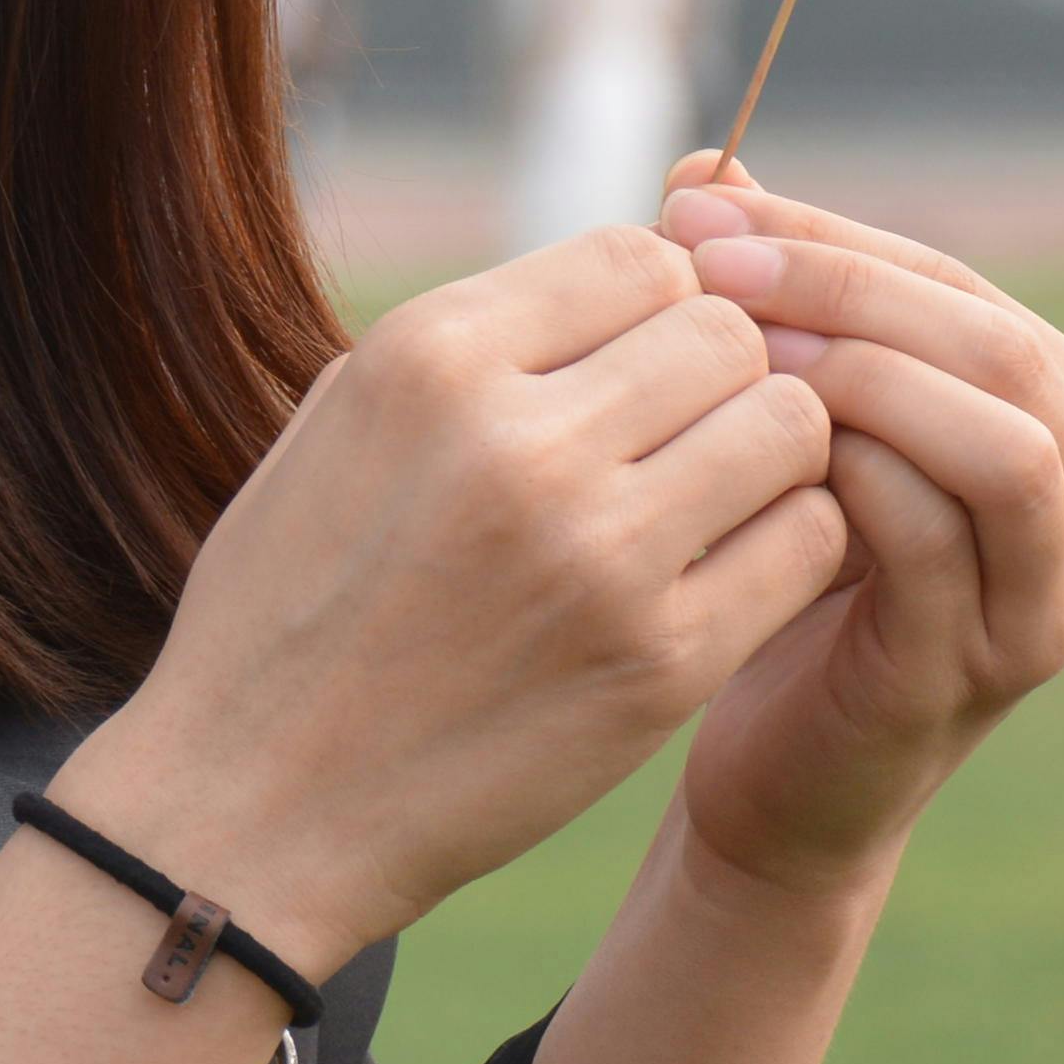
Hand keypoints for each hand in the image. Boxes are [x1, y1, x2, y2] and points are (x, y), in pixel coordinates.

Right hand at [59, 226, 849, 966]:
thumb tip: (620, 278)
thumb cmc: (290, 607)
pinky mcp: (663, 664)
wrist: (256, 810)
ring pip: (789, 424)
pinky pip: (807, 542)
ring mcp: (600, 555)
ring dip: (767, 451)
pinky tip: (726, 568)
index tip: (636, 359)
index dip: (660, 297)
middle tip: (682, 433)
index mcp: (429, 358)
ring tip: (709, 496)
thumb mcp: (339, 423)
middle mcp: (519, 440)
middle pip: (726, 331)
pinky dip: (788, 543)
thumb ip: (477, 340)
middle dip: (721, 370)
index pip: (639, 254)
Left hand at [649, 162, 1063, 906]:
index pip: (965, 290)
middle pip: (1002, 350)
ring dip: (867, 377)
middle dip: (847, 289)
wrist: (780, 771)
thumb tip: (704, 166)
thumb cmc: (790, 575)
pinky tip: (760, 457)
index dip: (831, 237)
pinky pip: (940, 542)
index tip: (695, 206)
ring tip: (740, 352)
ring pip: (1009, 442)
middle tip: (709, 265)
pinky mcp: (986, 670)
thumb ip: (770, 296)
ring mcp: (1062, 603)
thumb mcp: (796, 421)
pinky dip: (853, 478)